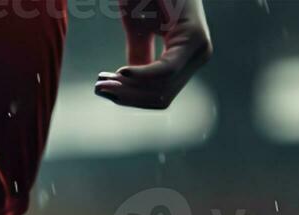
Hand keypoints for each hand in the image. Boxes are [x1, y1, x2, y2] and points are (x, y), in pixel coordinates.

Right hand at [96, 0, 211, 110]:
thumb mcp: (139, 30)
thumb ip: (139, 59)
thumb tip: (127, 89)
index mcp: (188, 57)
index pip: (159, 94)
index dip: (130, 98)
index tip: (102, 90)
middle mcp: (200, 56)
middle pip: (161, 97)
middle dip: (127, 96)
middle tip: (98, 87)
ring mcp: (200, 49)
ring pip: (162, 89)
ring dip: (130, 89)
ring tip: (103, 81)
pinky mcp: (194, 39)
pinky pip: (166, 71)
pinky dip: (142, 76)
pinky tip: (120, 73)